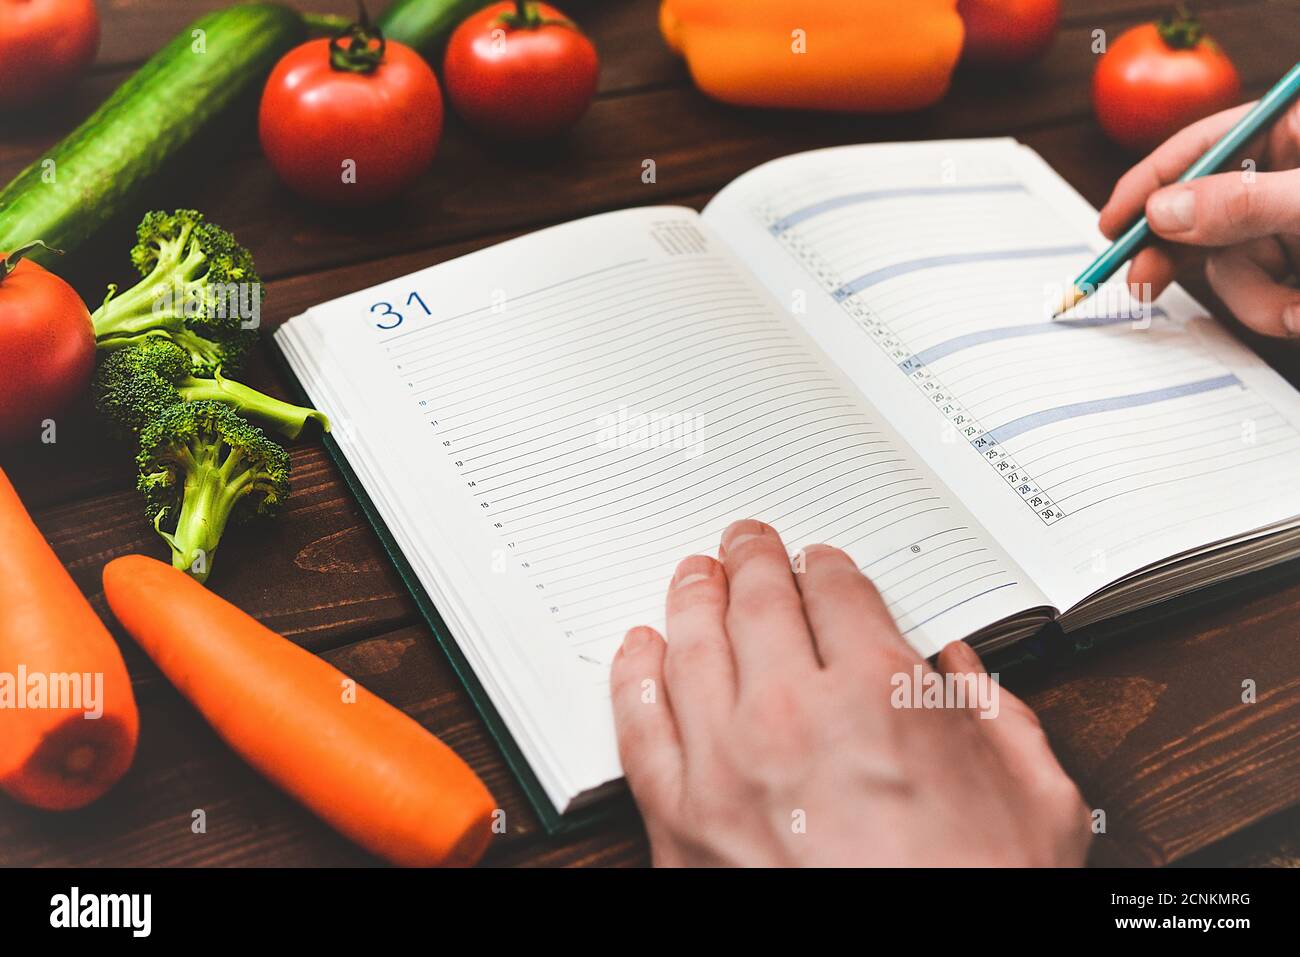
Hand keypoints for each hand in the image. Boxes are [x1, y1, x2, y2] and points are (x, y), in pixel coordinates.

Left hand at [609, 519, 1091, 866]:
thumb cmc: (974, 895)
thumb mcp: (1036, 805)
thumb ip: (1003, 721)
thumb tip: (966, 674)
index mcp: (882, 696)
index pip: (840, 595)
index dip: (827, 568)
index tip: (821, 563)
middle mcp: (794, 715)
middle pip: (758, 604)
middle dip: (754, 561)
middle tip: (746, 541)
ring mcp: (727, 766)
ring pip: (693, 649)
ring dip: (693, 599)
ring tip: (695, 574)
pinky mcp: (680, 821)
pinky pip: (641, 728)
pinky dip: (635, 678)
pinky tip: (638, 651)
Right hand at [1099, 100, 1299, 336]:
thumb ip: (1241, 203)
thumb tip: (1161, 213)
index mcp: (1289, 131)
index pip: (1202, 146)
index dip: (1150, 183)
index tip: (1112, 224)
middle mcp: (1281, 177)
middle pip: (1199, 213)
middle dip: (1177, 256)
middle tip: (1141, 284)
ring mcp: (1287, 225)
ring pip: (1228, 264)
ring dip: (1253, 297)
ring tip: (1294, 309)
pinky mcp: (1293, 267)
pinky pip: (1256, 293)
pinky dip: (1273, 310)